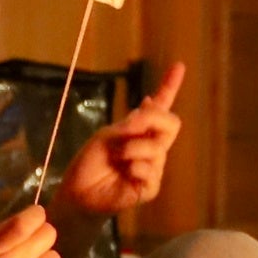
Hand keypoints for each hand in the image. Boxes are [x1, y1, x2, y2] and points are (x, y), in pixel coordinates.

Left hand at [59, 62, 187, 220]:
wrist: (78, 191)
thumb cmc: (91, 162)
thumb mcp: (108, 134)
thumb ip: (132, 123)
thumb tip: (151, 102)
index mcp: (140, 129)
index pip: (160, 106)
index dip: (170, 85)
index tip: (179, 65)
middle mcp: (152, 146)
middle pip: (171, 123)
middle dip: (153, 120)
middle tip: (130, 126)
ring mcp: (154, 167)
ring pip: (158, 148)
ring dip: (133, 149)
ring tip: (118, 159)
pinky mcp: (150, 187)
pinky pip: (151, 171)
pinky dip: (135, 168)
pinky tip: (125, 174)